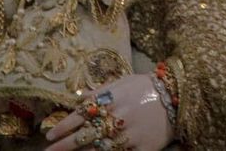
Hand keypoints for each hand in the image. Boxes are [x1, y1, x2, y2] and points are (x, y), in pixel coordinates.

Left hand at [45, 74, 173, 150]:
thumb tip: (79, 99)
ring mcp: (129, 135)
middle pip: (86, 135)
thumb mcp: (121, 82)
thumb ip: (99, 91)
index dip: (64, 126)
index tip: (50, 135)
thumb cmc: (144, 87)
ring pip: (99, 149)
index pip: (81, 114)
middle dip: (65, 146)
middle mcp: (117, 117)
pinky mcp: (142, 149)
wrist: (175, 96)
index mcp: (111, 99)